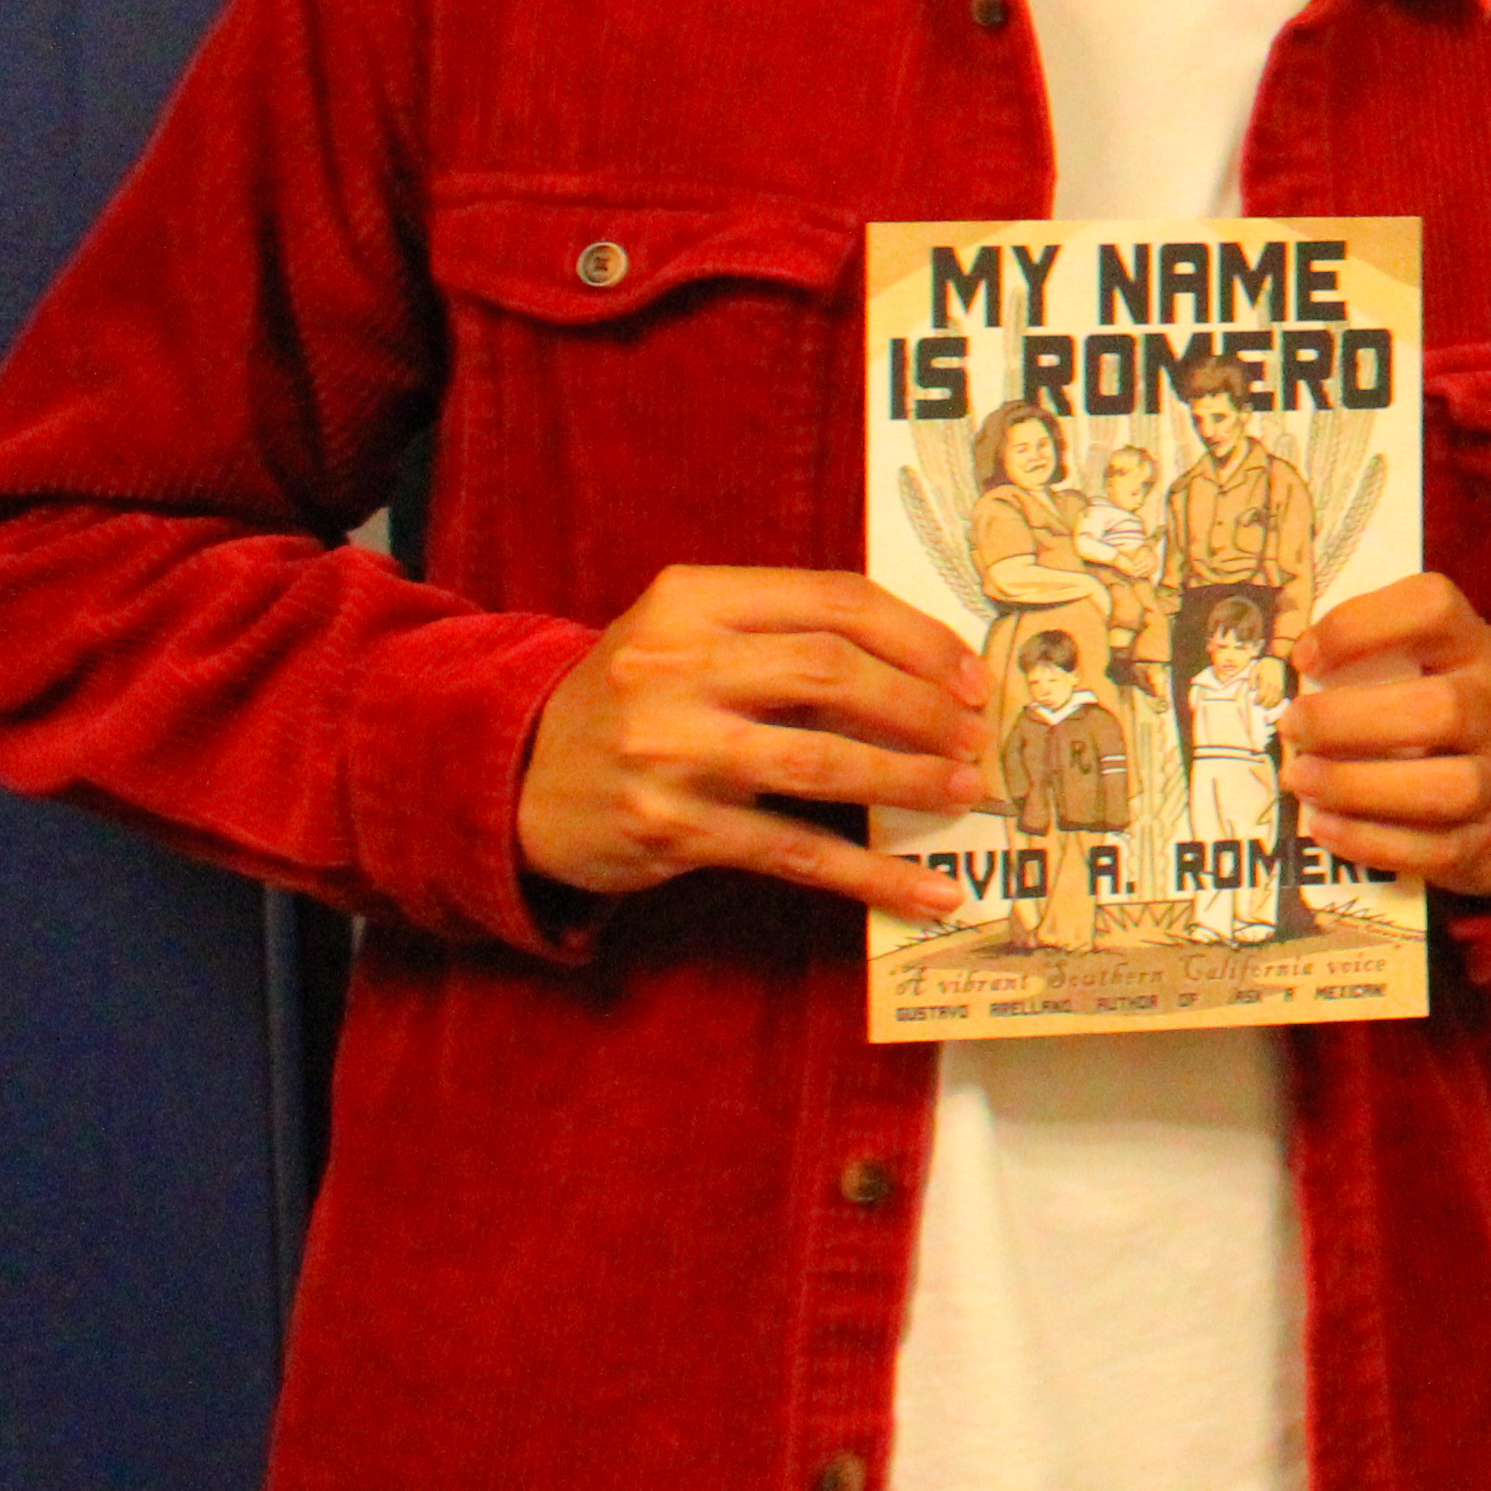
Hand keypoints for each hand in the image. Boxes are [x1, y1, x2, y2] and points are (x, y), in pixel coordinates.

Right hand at [517, 566, 993, 924]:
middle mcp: (675, 668)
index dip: (919, 639)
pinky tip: (926, 890)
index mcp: (691, 600)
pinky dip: (871, 874)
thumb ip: (788, 639)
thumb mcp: (691, 638)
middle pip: (833, 674)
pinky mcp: (670, 830)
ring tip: (962, 791)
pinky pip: (795, 852)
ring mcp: (669, 752)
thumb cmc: (639, 699)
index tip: (972, 676)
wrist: (514, 778)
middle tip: (976, 736)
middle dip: (924, 707)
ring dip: (909, 779)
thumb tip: (930, 675)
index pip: (835, 601)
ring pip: (821, 762)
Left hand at [1285, 573, 1490, 900]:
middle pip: (1439, 710)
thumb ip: (1395, 654)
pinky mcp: (1490, 843)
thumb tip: (1295, 670)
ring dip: (1356, 786)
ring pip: (1443, 790)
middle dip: (1349, 720)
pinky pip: (1432, 852)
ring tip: (1301, 777)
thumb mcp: (1459, 659)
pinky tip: (1323, 826)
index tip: (1306, 655)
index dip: (1360, 625)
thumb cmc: (1476, 707)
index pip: (1433, 610)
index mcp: (1481, 650)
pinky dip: (1369, 841)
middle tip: (1294, 725)